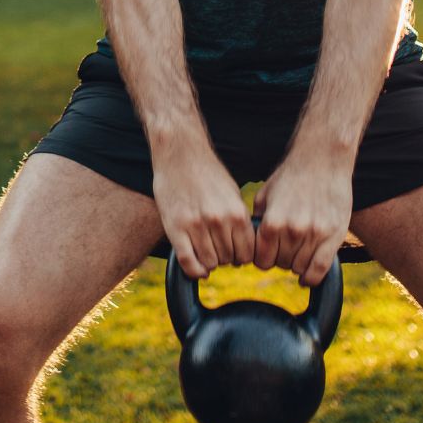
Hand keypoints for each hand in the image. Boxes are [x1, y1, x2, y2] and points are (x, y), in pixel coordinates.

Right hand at [152, 142, 254, 279]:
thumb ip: (239, 219)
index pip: (247, 253)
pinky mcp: (175, 228)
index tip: (235, 252)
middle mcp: (218, 221)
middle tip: (218, 248)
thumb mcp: (232, 193)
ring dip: (209, 262)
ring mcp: (196, 225)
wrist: (180, 152)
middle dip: (225, 258)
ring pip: (210, 263)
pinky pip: (188, 262)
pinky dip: (194, 271)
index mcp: (236, 212)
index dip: (242, 256)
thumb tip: (244, 247)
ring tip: (205, 250)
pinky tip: (197, 267)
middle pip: (229, 260)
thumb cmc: (207, 172)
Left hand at [253, 156, 353, 285]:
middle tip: (284, 248)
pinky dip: (312, 277)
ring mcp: (314, 234)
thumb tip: (250, 244)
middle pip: (281, 264)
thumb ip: (257, 221)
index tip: (267, 253)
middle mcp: (292, 230)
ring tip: (297, 251)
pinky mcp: (334, 236)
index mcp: (272, 221)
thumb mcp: (265, 195)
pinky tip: (307, 276)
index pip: (261, 260)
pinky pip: (320, 269)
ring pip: (300, 268)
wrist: (322, 160)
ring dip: (296, 264)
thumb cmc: (291, 176)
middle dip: (280, 259)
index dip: (263, 258)